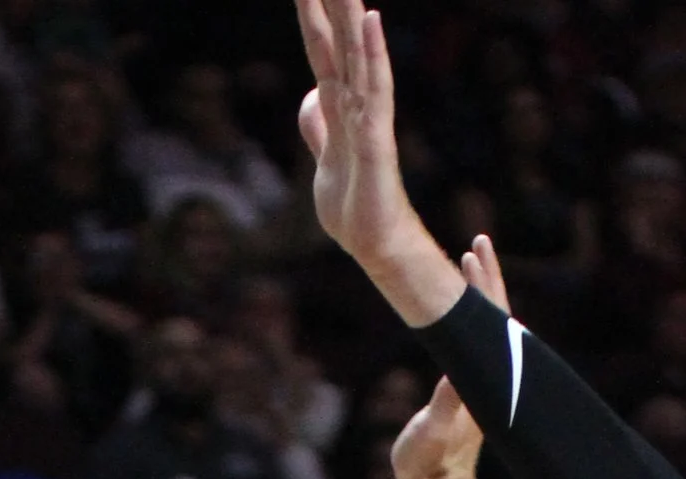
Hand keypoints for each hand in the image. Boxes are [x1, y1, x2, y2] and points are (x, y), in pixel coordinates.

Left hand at [294, 0, 458, 319]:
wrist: (373, 246)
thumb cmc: (353, 207)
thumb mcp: (324, 161)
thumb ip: (318, 127)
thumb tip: (311, 98)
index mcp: (338, 105)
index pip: (320, 49)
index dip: (310, 15)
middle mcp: (355, 101)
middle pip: (339, 39)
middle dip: (331, 2)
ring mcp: (367, 114)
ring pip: (358, 52)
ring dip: (351, 13)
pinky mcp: (375, 136)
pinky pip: (375, 87)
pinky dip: (374, 53)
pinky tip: (372, 20)